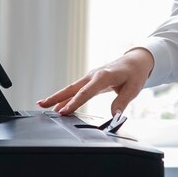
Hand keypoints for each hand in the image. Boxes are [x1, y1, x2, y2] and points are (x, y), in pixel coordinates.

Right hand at [37, 48, 154, 115]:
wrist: (136, 61)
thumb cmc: (135, 73)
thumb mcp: (133, 88)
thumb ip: (122, 102)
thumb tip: (114, 116)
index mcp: (103, 76)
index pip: (86, 92)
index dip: (74, 103)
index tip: (63, 112)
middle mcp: (93, 75)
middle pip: (71, 88)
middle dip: (55, 97)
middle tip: (41, 104)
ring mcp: (91, 77)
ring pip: (71, 89)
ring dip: (58, 97)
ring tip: (44, 106)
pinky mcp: (91, 81)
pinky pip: (76, 90)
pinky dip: (67, 97)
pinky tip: (60, 105)